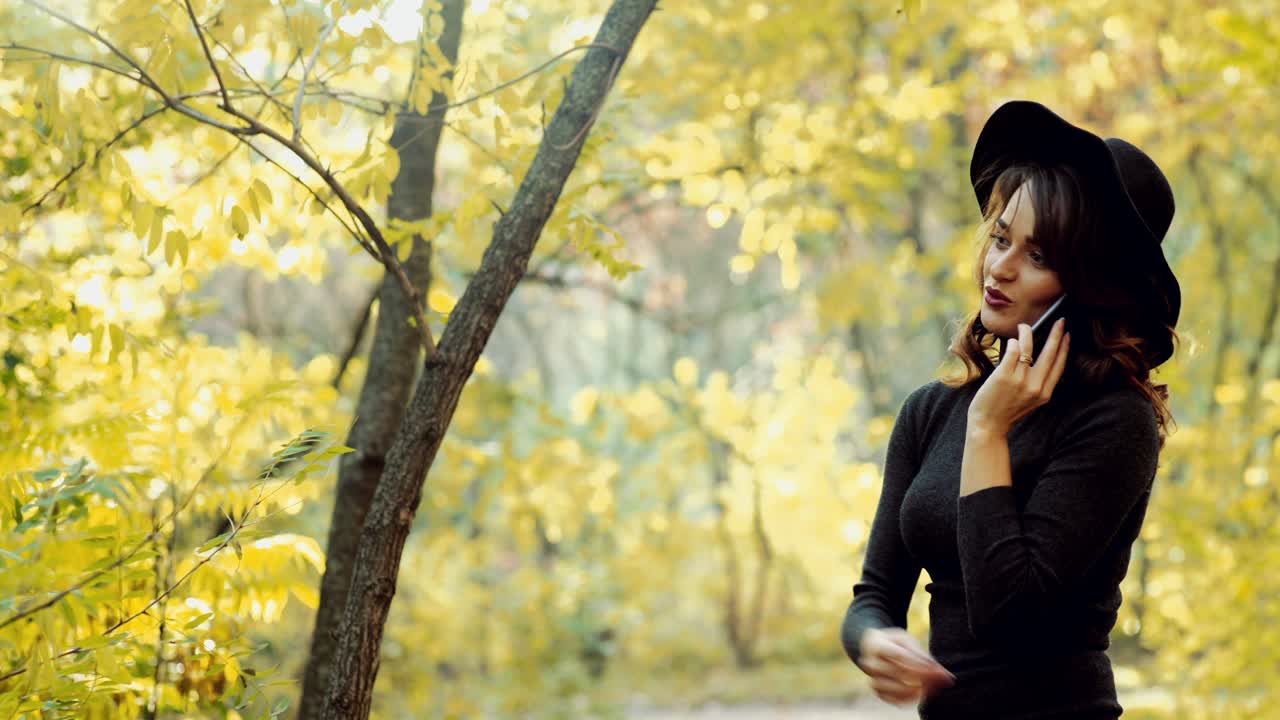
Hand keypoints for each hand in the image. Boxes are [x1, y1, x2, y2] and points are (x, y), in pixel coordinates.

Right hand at [855, 627, 955, 705]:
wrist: (872, 648)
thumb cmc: (895, 643)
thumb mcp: (908, 641)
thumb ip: (925, 657)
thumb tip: (946, 676)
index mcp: (876, 644)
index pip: (898, 655)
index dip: (918, 664)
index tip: (936, 669)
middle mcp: (870, 662)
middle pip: (896, 672)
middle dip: (921, 677)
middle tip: (938, 679)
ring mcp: (872, 678)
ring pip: (894, 688)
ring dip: (915, 690)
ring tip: (929, 686)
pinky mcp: (877, 691)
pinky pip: (893, 700)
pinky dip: (909, 698)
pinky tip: (920, 692)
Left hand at [968, 318, 1070, 434]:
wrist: (987, 427)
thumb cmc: (1005, 412)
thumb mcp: (1029, 402)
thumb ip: (1036, 384)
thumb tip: (1035, 358)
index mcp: (1044, 393)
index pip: (1059, 365)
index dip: (1064, 348)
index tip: (1067, 336)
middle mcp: (1036, 386)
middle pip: (1050, 353)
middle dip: (1056, 334)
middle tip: (1060, 320)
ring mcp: (1020, 380)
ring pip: (1028, 348)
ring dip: (1027, 333)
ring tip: (1025, 327)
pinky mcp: (1004, 376)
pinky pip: (1012, 350)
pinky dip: (1013, 342)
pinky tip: (1011, 340)